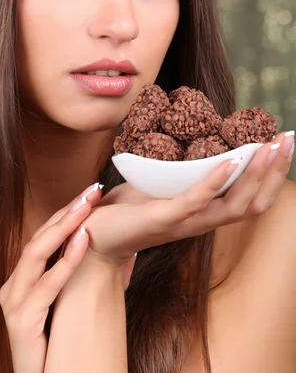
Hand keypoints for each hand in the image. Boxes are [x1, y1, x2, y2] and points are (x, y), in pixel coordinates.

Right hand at [0, 183, 102, 372]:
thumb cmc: (64, 347)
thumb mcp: (77, 306)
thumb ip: (97, 278)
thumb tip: (129, 255)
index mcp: (26, 280)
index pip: (46, 236)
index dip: (68, 213)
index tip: (93, 194)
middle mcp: (15, 286)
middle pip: (40, 237)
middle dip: (67, 211)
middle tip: (93, 190)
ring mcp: (14, 302)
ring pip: (37, 253)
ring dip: (65, 226)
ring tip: (88, 206)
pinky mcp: (21, 321)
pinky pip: (45, 285)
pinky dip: (66, 260)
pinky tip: (83, 240)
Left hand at [80, 131, 293, 264]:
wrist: (95, 236)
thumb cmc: (129, 207)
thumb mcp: (162, 183)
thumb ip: (182, 169)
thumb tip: (196, 137)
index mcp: (205, 212)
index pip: (251, 198)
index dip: (271, 174)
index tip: (282, 142)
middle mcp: (202, 221)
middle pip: (253, 202)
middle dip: (275, 170)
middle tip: (289, 139)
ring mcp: (185, 222)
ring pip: (234, 204)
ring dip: (255, 173)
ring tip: (269, 147)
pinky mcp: (163, 219)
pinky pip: (196, 201)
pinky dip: (215, 181)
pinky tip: (230, 160)